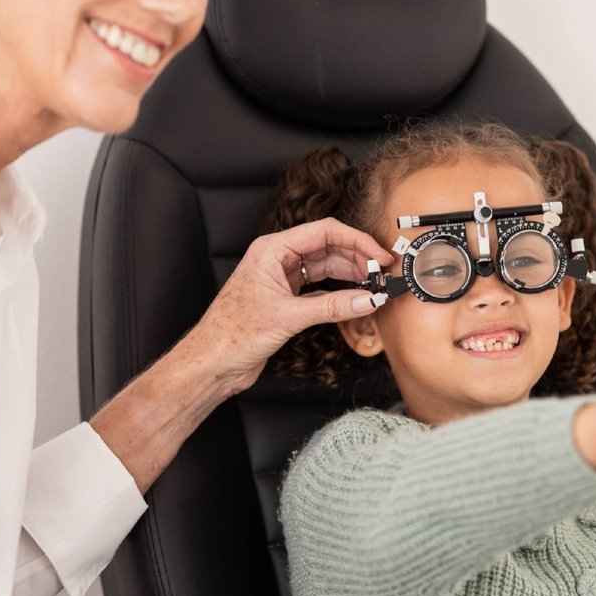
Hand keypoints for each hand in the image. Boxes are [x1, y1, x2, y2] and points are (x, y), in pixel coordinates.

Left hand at [188, 217, 392, 391]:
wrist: (212, 363)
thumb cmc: (231, 334)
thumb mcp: (287, 317)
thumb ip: (331, 307)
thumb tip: (366, 299)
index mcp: (272, 249)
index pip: (324, 232)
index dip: (356, 241)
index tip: (379, 255)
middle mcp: (277, 259)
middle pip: (328, 247)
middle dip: (357, 258)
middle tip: (383, 272)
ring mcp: (282, 280)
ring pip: (326, 268)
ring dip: (351, 275)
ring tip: (374, 284)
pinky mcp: (286, 301)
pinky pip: (320, 289)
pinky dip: (339, 293)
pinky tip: (355, 298)